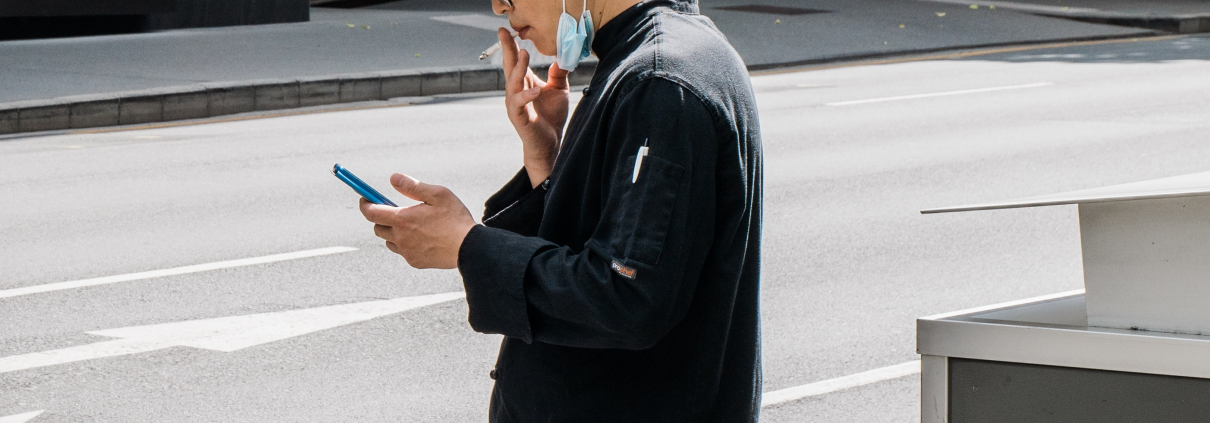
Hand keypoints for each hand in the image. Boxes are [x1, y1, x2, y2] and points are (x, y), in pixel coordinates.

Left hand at [360, 173, 476, 268]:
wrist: (469, 248)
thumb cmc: (455, 219)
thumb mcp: (438, 194)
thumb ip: (413, 186)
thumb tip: (393, 178)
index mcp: (403, 219)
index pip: (371, 212)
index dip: (365, 204)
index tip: (365, 198)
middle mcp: (401, 238)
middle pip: (377, 228)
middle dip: (381, 218)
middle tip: (395, 210)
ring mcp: (407, 252)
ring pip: (389, 241)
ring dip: (393, 232)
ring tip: (412, 225)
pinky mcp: (415, 262)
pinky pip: (403, 252)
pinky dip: (405, 244)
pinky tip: (422, 238)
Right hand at [499, 27, 569, 187]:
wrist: (551, 143)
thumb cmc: (551, 117)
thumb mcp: (558, 90)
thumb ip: (558, 73)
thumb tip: (561, 57)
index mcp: (523, 83)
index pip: (515, 60)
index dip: (511, 45)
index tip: (506, 30)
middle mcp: (515, 92)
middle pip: (509, 67)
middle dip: (506, 49)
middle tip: (504, 33)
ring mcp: (515, 105)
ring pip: (512, 83)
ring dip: (518, 69)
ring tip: (524, 55)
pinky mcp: (519, 118)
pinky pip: (519, 103)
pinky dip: (526, 95)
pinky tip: (536, 89)